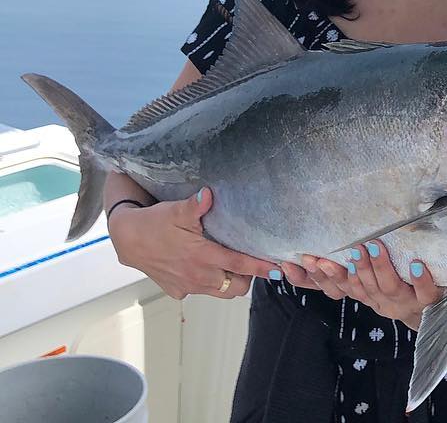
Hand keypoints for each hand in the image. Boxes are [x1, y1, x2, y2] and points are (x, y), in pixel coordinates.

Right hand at [108, 187, 279, 299]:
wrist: (127, 239)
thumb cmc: (154, 223)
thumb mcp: (175, 210)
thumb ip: (194, 205)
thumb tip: (208, 194)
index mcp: (202, 257)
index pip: (240, 265)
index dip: (261, 268)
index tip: (279, 269)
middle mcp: (197, 277)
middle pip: (237, 287)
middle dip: (248, 277)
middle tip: (249, 260)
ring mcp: (187, 287)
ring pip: (221, 292)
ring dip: (229, 281)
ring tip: (231, 263)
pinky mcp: (177, 291)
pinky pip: (201, 291)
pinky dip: (209, 282)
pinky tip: (205, 266)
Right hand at [292, 240, 442, 328]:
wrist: (435, 309)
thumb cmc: (399, 285)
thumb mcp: (371, 279)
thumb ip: (349, 266)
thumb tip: (314, 247)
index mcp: (364, 295)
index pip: (336, 289)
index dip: (318, 277)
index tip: (305, 260)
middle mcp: (381, 301)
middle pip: (359, 288)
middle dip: (345, 270)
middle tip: (333, 252)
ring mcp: (404, 302)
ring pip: (388, 288)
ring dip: (379, 268)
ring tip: (373, 246)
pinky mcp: (428, 301)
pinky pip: (423, 293)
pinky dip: (420, 280)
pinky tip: (416, 265)